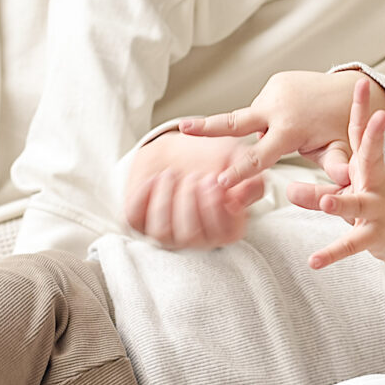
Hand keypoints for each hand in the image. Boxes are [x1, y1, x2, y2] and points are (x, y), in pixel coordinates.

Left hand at [124, 131, 265, 248]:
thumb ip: (249, 176)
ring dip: (166, 199)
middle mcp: (198, 237)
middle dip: (189, 202)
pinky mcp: (141, 222)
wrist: (182, 147)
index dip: (216, 208)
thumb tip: (241, 198)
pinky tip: (155, 178)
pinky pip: (136, 218)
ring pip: (162, 232)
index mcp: (226, 228)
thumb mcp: (237, 158)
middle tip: (193, 176)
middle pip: (191, 235)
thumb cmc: (213, 156)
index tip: (214, 179)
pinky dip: (144, 195)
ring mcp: (168, 233)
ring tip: (172, 174)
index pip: (224, 235)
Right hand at [177, 70, 384, 187]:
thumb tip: (347, 179)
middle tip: (181, 128)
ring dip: (264, 132)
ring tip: (297, 133)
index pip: (260, 155)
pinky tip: (290, 120)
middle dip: (208, 127)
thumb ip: (337, 166)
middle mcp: (278, 106)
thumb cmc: (344, 128)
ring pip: (255, 120)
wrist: (349, 91)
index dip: (240, 170)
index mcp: (291, 128)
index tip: (221, 182)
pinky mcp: (274, 83)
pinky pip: (263, 109)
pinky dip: (269, 119)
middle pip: (236, 122)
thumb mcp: (342, 150)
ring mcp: (274, 91)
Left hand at [286, 77, 384, 278]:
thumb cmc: (377, 206)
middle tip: (377, 119)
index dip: (361, 110)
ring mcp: (376, 209)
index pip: (362, 135)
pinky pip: (350, 244)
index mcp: (368, 167)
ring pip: (355, 203)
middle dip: (375, 137)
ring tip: (325, 202)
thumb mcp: (348, 195)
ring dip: (339, 203)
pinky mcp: (374, 235)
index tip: (360, 83)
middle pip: (372, 158)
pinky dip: (332, 253)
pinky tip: (314, 260)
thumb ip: (317, 191)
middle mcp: (375, 183)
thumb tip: (287, 190)